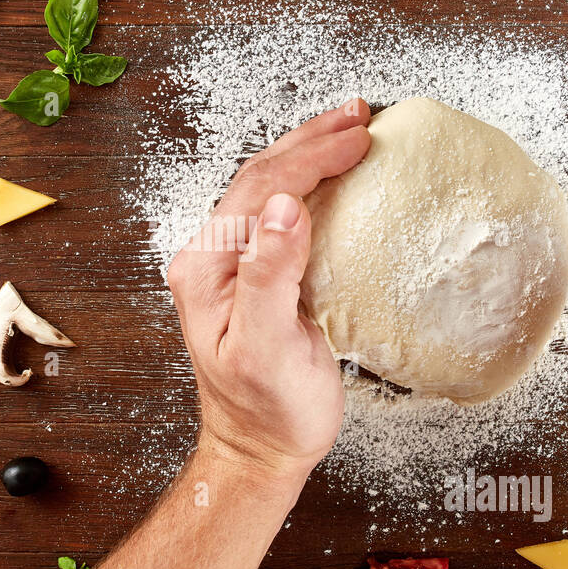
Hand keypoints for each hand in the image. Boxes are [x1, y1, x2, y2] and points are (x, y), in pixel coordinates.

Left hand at [167, 98, 371, 481]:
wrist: (261, 450)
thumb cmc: (266, 411)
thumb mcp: (266, 349)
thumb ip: (268, 277)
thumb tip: (281, 207)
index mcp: (205, 267)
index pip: (259, 189)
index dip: (311, 158)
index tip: (359, 140)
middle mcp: (213, 258)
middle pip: (261, 177)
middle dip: (312, 141)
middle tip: (362, 117)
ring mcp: (235, 265)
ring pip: (270, 190)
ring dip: (312, 154)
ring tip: (351, 128)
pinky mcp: (261, 277)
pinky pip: (285, 216)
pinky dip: (316, 186)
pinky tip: (338, 175)